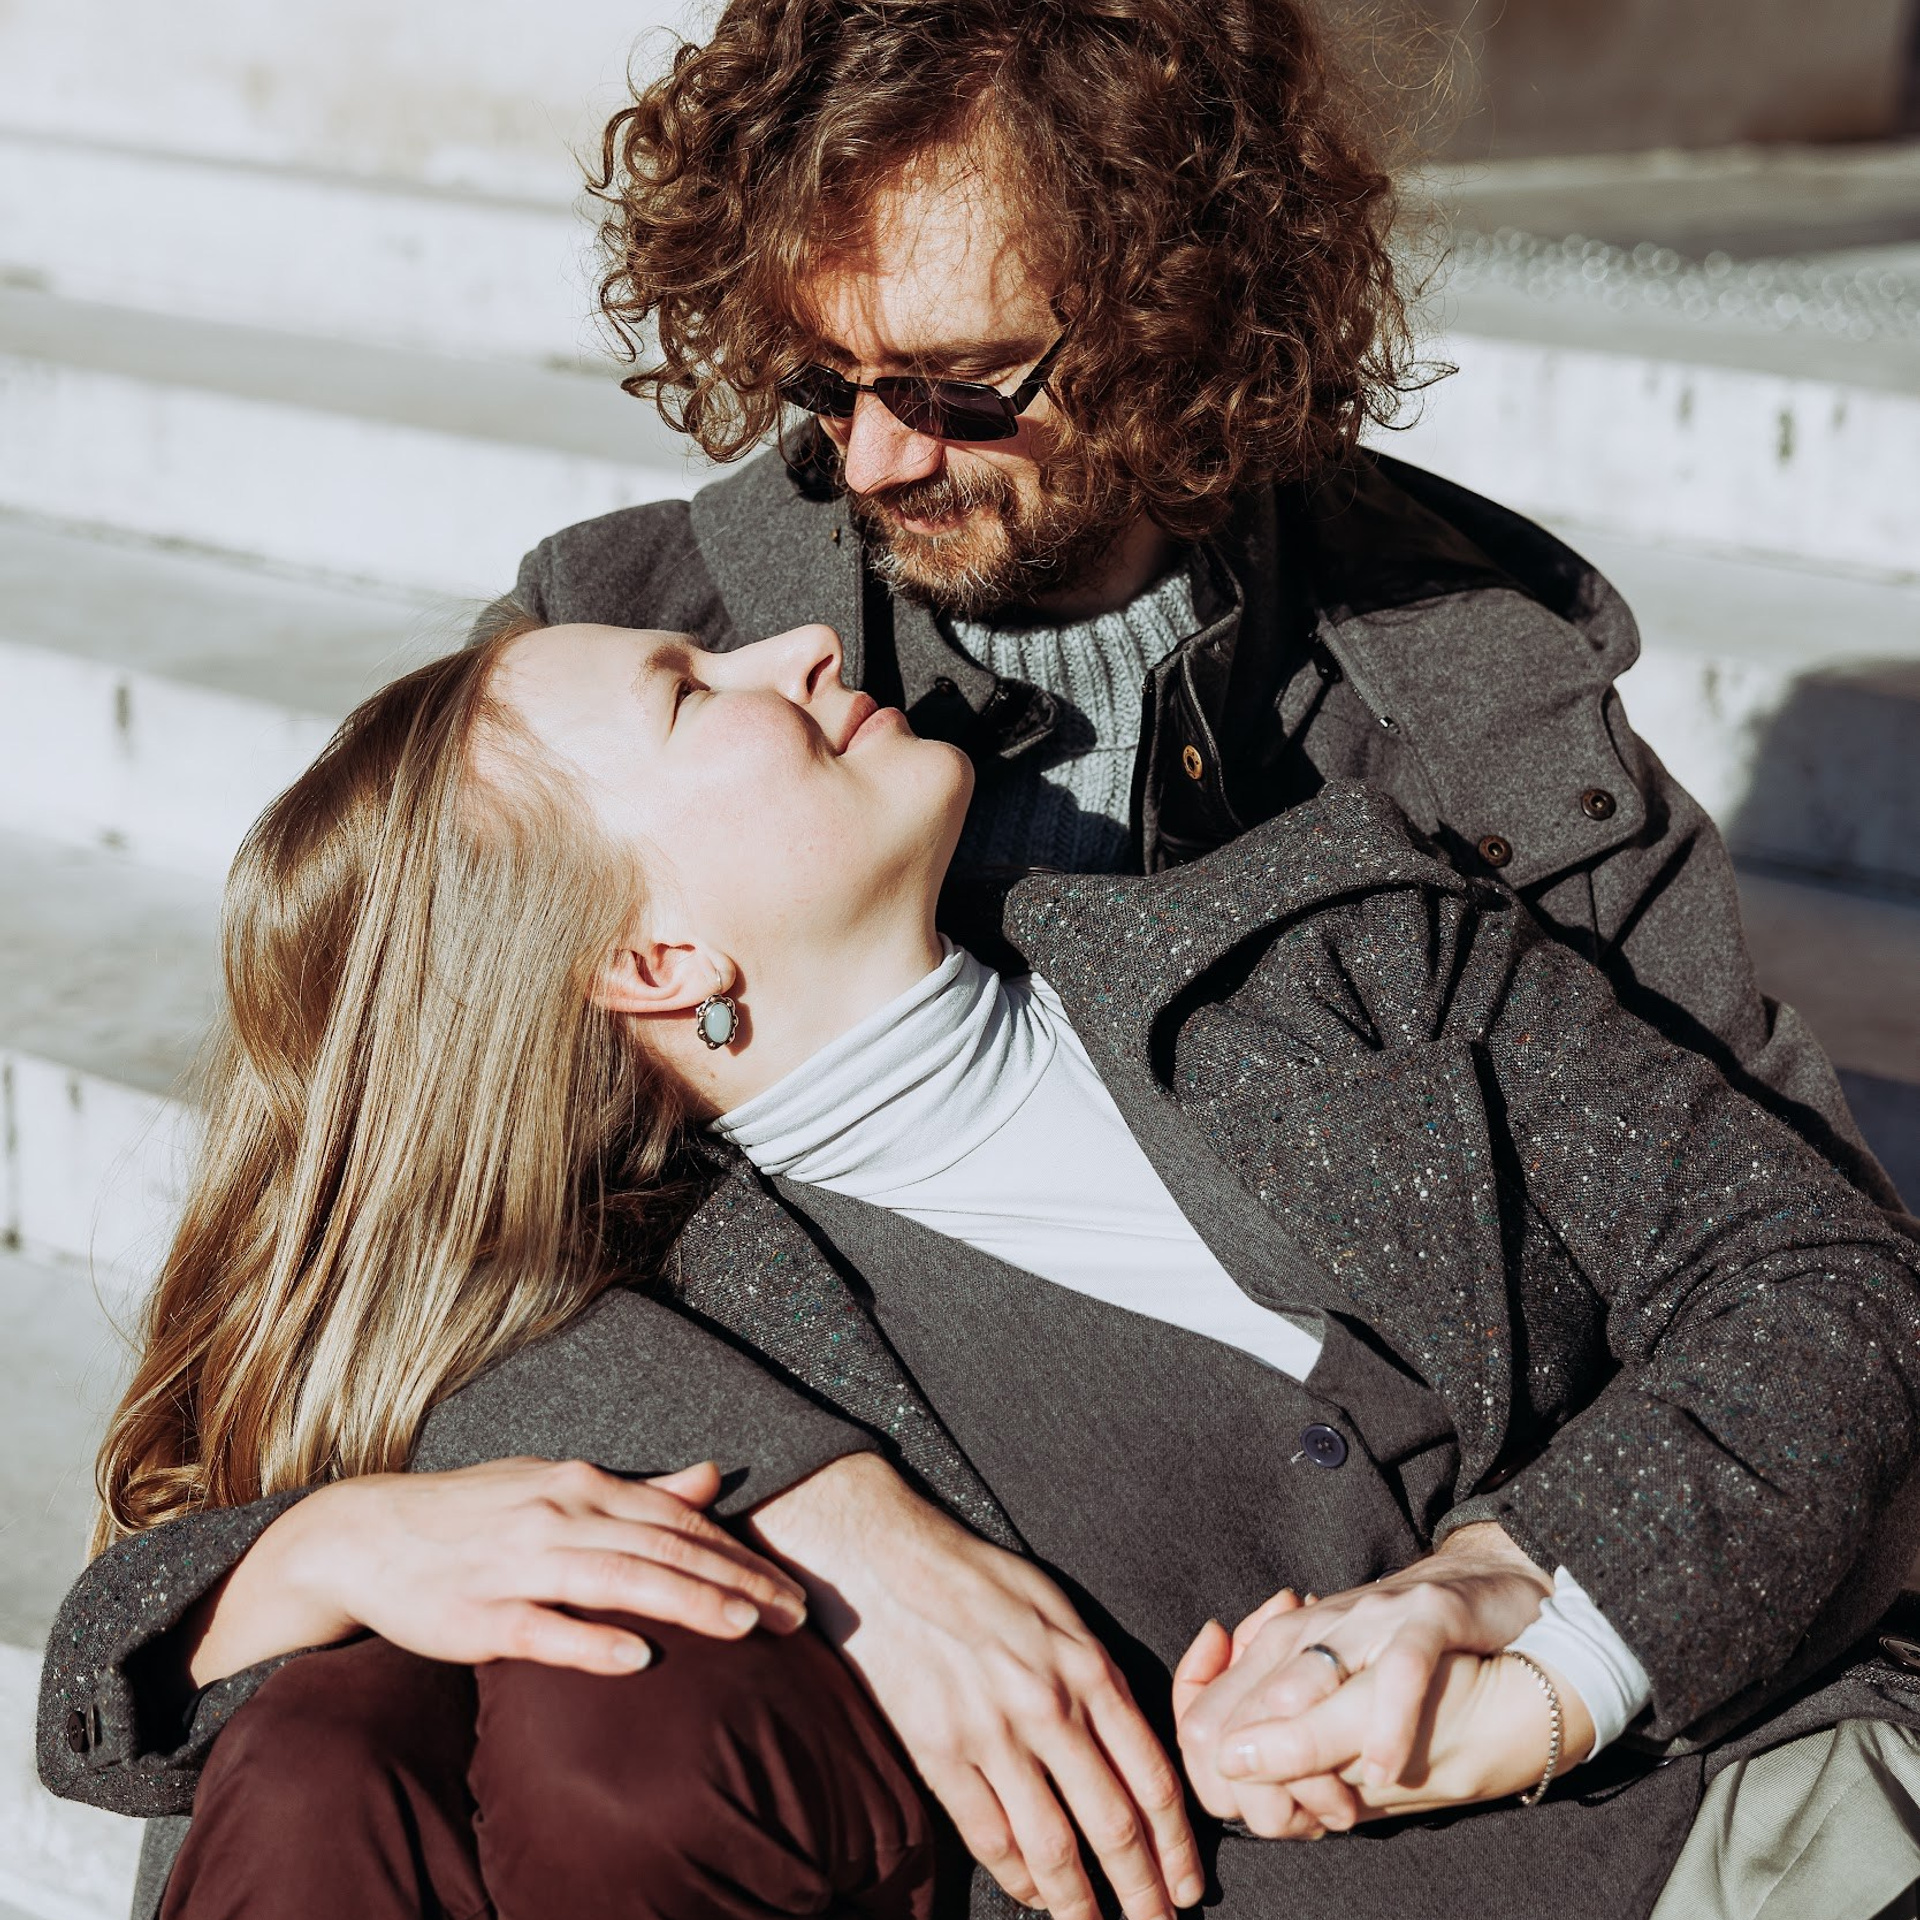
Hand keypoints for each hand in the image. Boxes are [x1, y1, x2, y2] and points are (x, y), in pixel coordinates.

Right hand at [188, 1458, 807, 1686]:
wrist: (367, 1535)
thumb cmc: (476, 1513)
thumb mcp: (558, 1487)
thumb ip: (639, 1491)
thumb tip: (713, 1477)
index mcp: (580, 1485)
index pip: (677, 1522)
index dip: (737, 1553)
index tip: (788, 1587)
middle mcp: (557, 1517)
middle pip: (663, 1549)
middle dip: (734, 1582)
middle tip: (793, 1615)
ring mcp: (518, 1566)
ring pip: (618, 1582)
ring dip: (686, 1602)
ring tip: (744, 1627)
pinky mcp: (479, 1616)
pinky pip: (544, 1630)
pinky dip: (591, 1642)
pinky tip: (638, 1658)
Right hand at [751, 1454, 1203, 1919]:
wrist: (889, 1560)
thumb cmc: (977, 1579)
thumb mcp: (1057, 1609)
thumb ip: (1096, 1674)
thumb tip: (1129, 1738)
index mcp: (1088, 1668)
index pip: (1152, 1777)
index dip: (1176, 1844)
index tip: (1187, 1885)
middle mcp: (1050, 1707)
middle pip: (1113, 1824)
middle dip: (1143, 1889)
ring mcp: (993, 1734)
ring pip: (1054, 1847)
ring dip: (1080, 1903)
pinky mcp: (939, 1752)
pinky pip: (989, 1836)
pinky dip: (1016, 1878)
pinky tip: (1031, 1895)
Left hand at [1190, 1646, 1586, 1828]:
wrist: (1490, 1594)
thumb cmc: (1405, 1649)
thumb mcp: (1341, 1697)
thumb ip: (1286, 1734)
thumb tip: (1233, 1783)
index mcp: (1280, 1647)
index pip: (1207, 1715)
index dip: (1216, 1772)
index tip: (1259, 1808)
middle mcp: (1312, 1626)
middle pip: (1248, 1704)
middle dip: (1257, 1769)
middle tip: (1298, 1818)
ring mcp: (1369, 1618)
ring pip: (1308, 1678)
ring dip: (1302, 1744)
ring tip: (1323, 1804)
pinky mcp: (1427, 1614)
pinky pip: (1399, 1671)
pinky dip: (1388, 1724)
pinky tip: (1386, 1770)